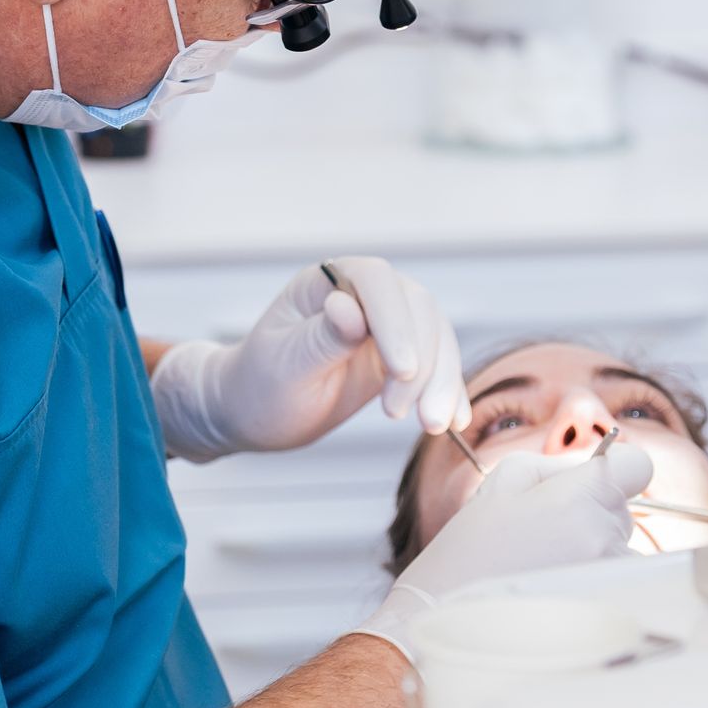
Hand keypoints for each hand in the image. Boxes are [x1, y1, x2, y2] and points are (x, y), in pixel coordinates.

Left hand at [151, 256, 467, 462]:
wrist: (255, 414)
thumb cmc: (258, 386)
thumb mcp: (284, 367)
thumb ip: (320, 338)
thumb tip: (348, 307)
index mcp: (326, 281)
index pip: (376, 282)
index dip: (395, 321)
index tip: (402, 370)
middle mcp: (362, 294)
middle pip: (417, 309)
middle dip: (425, 362)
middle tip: (412, 417)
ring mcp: (386, 324)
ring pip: (436, 336)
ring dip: (442, 381)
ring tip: (432, 426)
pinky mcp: (400, 355)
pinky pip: (437, 365)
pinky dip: (448, 392)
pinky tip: (453, 421)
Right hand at [353, 446, 655, 660]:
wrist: (450, 625)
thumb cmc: (471, 551)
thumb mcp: (503, 483)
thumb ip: (555, 465)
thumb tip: (589, 468)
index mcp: (582, 496)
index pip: (637, 466)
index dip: (618, 469)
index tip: (594, 482)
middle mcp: (605, 536)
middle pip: (622, 510)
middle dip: (592, 513)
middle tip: (541, 533)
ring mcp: (610, 579)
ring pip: (618, 550)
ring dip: (591, 552)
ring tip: (541, 569)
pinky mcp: (609, 612)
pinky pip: (612, 584)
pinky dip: (590, 584)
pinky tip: (551, 594)